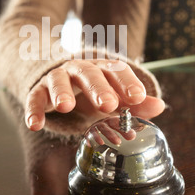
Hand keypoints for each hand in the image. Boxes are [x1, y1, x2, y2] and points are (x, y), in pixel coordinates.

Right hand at [25, 59, 164, 130]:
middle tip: (108, 104)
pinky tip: (35, 124)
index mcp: (101, 69)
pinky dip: (33, 109)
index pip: (116, 71)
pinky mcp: (38, 90)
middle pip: (88, 73)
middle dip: (98, 87)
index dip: (127, 83)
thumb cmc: (90, 91)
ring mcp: (57, 78)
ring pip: (58, 80)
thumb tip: (160, 106)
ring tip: (65, 107)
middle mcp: (79, 70)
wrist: (57, 77)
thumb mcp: (112, 97)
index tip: (138, 97)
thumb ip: (133, 103)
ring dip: (61, 92)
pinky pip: (34, 97)